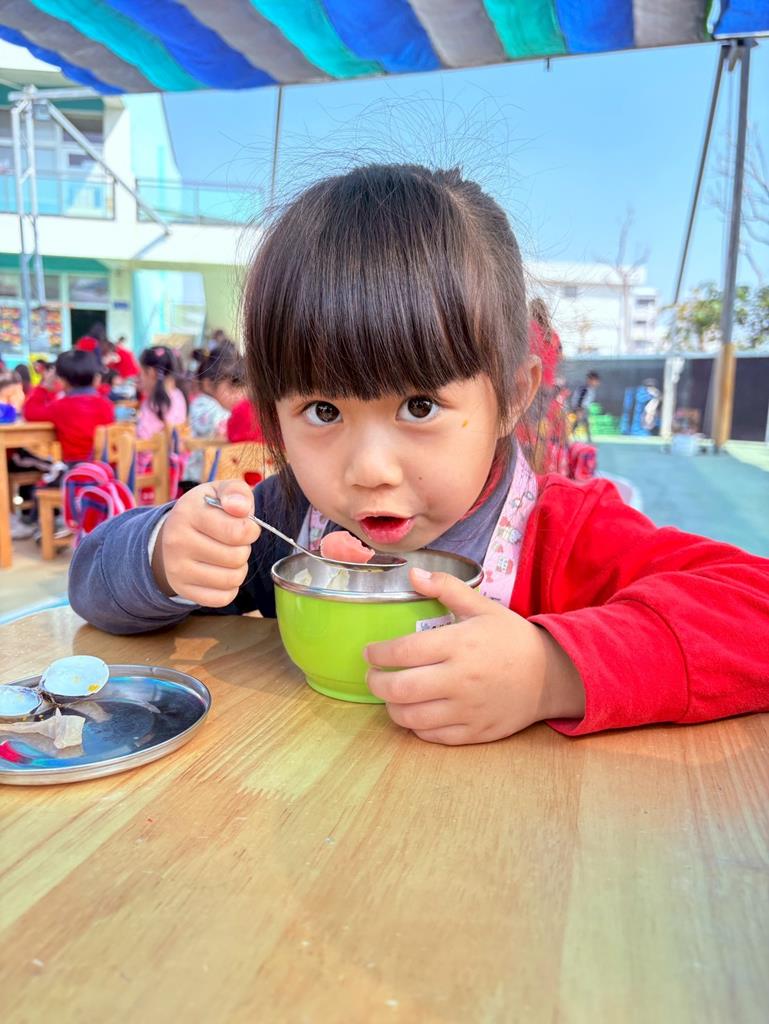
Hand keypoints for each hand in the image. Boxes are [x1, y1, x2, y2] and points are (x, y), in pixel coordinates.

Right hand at [152, 480, 260, 605]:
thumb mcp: (219, 491)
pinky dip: (229, 588)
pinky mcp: (182, 589)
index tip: (245, 526)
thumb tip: (242, 508)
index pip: (237, 531)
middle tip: (233, 542)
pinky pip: (222, 598)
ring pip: (232, 579)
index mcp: (188, 512)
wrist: (173, 533)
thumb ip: (237, 492)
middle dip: (244, 549)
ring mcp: (177, 568)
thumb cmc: (206, 511)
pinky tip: (221, 572)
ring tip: (228, 556)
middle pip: (237, 557)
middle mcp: (177, 541)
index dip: (251, 530)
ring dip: (239, 568)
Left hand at [365, 568, 584, 745]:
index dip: (378, 654)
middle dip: (376, 682)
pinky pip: (432, 735)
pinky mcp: (473, 732)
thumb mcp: (483, 606)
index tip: (370, 652)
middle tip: (372, 675)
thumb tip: (414, 573)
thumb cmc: (512, 638)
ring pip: (410, 717)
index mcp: (459, 644)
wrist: (550, 675)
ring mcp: (466, 710)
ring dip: (391, 706)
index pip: (403, 651)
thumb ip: (447, 588)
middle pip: (399, 688)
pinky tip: (414, 711)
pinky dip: (415, 725)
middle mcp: (459, 679)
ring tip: (390, 694)